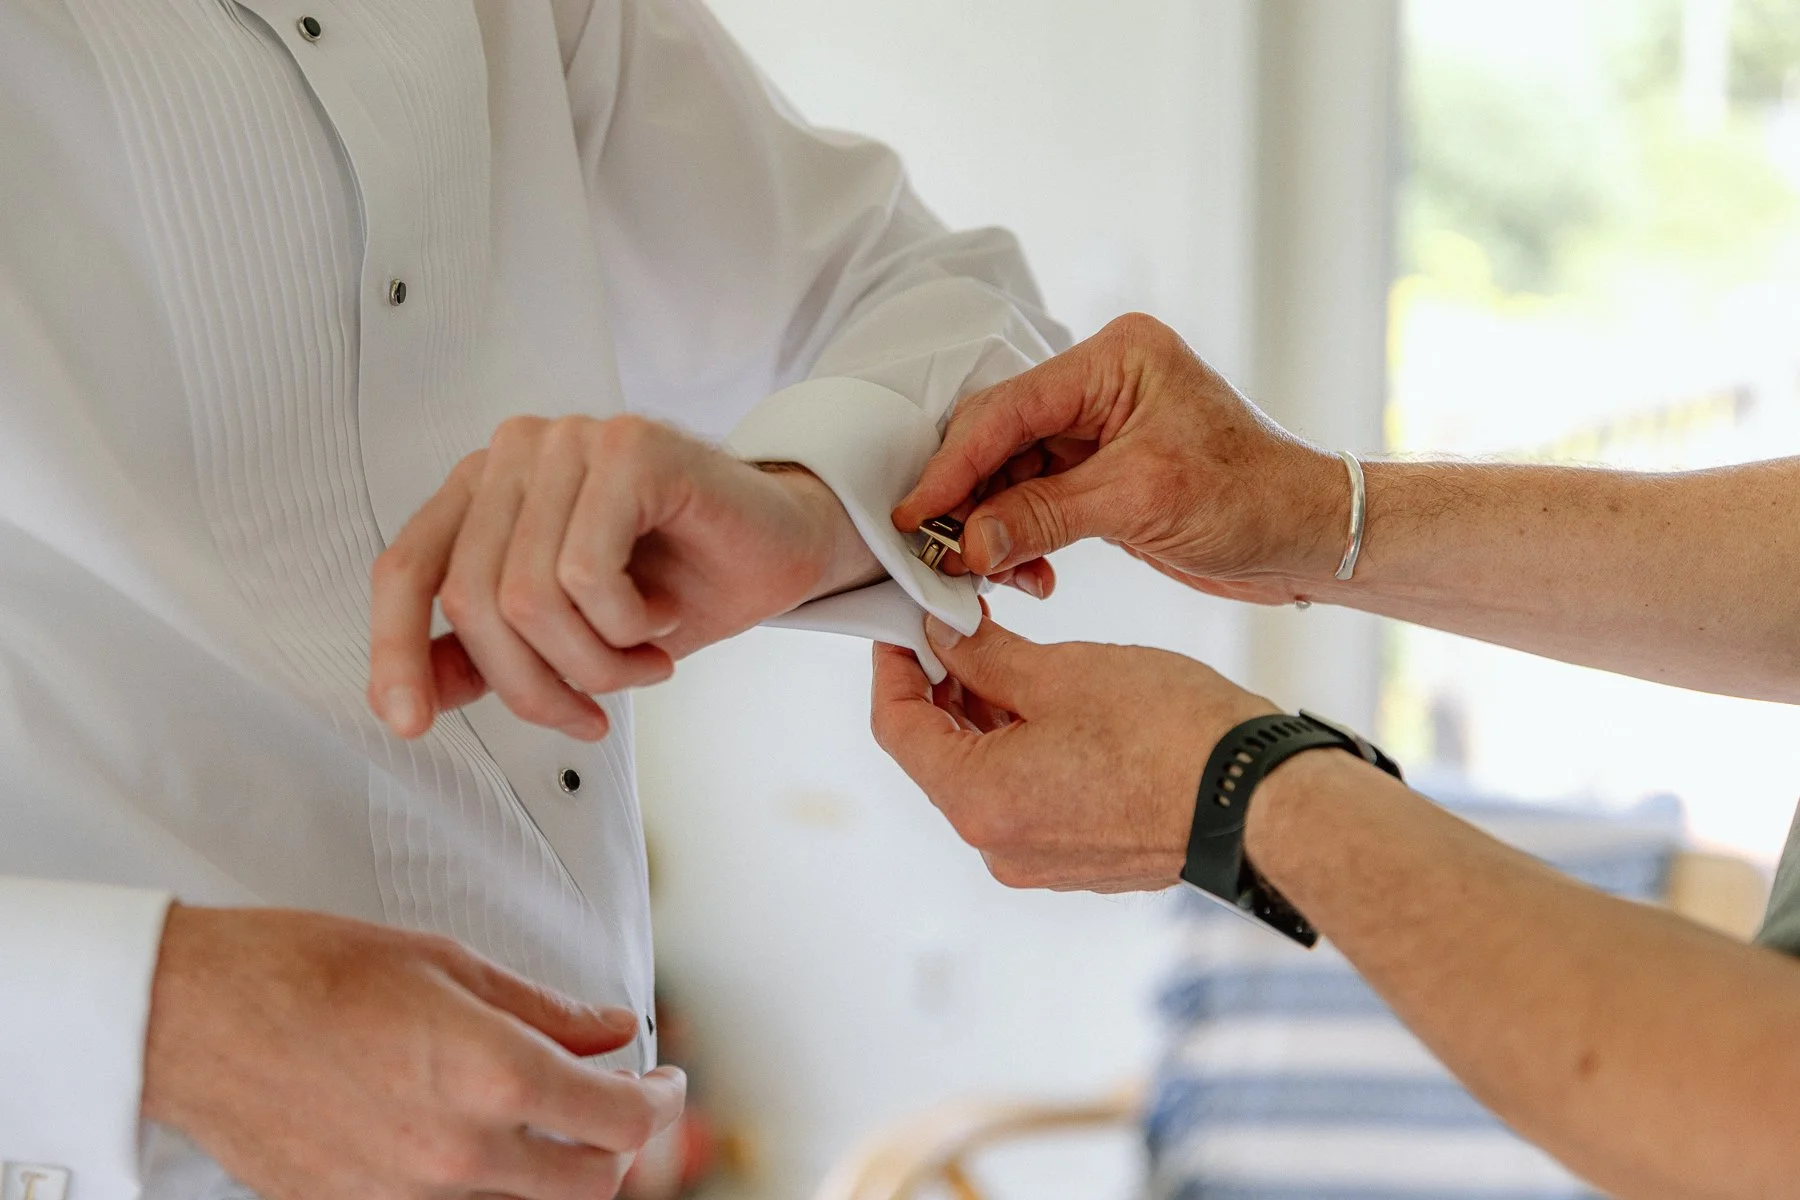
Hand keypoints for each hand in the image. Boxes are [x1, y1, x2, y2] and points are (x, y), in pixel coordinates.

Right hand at [142, 905, 685, 1199]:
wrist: (193, 1017)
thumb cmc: (303, 971)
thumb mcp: (446, 963)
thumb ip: (543, 1009)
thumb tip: (608, 1029)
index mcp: (490, 1076)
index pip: (621, 1121)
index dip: (660, 1101)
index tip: (662, 1079)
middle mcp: (458, 1152)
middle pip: (592, 1185)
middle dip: (621, 1146)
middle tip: (620, 1100)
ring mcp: (408, 1193)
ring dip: (553, 1165)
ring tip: (545, 1110)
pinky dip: (481, 1177)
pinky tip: (468, 1130)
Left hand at [368, 414, 879, 739]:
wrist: (778, 551)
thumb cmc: (678, 583)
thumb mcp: (567, 637)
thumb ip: (487, 656)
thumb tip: (412, 701)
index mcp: (484, 487)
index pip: (406, 569)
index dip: (396, 652)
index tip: (409, 724)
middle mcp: (516, 452)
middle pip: (473, 600)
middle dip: (536, 684)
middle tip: (592, 711)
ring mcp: (571, 441)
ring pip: (529, 597)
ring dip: (595, 662)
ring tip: (643, 660)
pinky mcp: (628, 448)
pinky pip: (588, 573)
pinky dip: (628, 624)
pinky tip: (664, 615)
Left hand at [869, 615, 1277, 891]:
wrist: (1260, 798)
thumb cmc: (1170, 734)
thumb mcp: (1060, 673)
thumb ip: (985, 655)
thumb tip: (944, 635)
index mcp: (979, 801)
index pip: (898, 729)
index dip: (895, 667)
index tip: (906, 625)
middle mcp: (999, 847)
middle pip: (939, 756)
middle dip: (942, 687)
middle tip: (957, 626)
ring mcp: (1041, 862)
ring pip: (986, 776)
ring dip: (985, 717)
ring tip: (1006, 654)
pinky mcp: (1081, 860)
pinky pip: (1029, 798)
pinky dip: (1023, 749)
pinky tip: (1048, 703)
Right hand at [893, 313, 1347, 604]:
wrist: (1312, 537)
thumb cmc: (1254, 499)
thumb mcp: (1139, 503)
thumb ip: (1043, 515)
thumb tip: (967, 541)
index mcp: (1115, 359)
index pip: (1008, 408)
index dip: (953, 465)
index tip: (914, 515)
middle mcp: (1101, 383)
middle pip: (1000, 438)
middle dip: (969, 500)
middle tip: (939, 553)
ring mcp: (1100, 428)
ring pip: (1011, 474)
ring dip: (994, 529)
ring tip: (989, 575)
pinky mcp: (1101, 471)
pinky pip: (1036, 500)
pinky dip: (1022, 539)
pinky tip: (1026, 574)